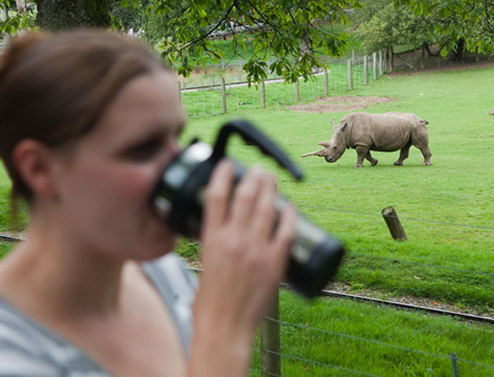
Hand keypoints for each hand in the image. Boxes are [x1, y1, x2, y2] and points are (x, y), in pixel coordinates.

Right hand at [193, 159, 295, 348]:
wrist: (225, 327)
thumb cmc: (210, 303)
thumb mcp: (204, 264)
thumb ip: (213, 243)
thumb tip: (222, 230)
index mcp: (211, 240)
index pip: (215, 196)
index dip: (222, 175)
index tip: (227, 165)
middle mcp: (234, 240)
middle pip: (244, 196)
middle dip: (253, 177)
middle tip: (258, 169)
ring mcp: (256, 250)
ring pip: (265, 209)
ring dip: (270, 189)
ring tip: (272, 178)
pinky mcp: (274, 262)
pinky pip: (285, 231)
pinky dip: (289, 215)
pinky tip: (290, 206)